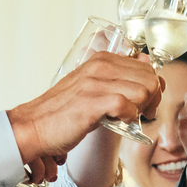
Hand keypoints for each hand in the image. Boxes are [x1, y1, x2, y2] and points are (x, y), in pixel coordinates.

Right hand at [6, 51, 161, 181]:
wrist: (33, 126)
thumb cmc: (64, 111)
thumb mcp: (93, 88)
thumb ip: (117, 79)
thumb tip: (148, 70)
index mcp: (101, 60)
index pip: (147, 67)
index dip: (152, 88)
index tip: (144, 103)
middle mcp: (99, 67)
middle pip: (150, 78)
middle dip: (153, 99)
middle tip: (142, 114)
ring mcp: (94, 83)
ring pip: (143, 90)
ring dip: (142, 109)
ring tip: (128, 118)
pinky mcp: (90, 102)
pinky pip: (126, 105)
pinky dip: (128, 117)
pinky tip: (119, 122)